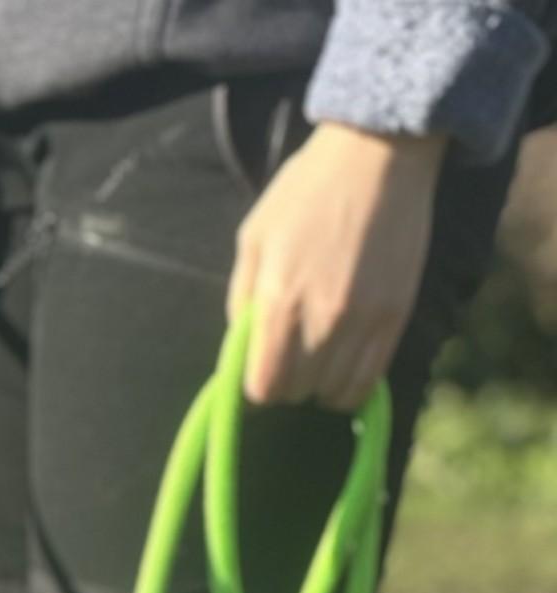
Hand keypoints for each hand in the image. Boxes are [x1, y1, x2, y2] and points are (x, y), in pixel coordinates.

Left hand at [228, 123, 446, 409]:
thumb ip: (242, 297)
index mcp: (280, 300)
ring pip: (333, 393)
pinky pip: (369, 381)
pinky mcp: (395, 317)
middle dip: (286, 382)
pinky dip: (352, 384)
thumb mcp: (254, 236)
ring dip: (320, 384)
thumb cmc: (307, 191)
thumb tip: (241, 347)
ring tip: (318, 356)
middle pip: (297, 392)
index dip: (256, 385)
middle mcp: (322, 319)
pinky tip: (344, 363)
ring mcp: (363, 321)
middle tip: (290, 356)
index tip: (260, 369)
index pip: (262, 387)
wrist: (378, 154)